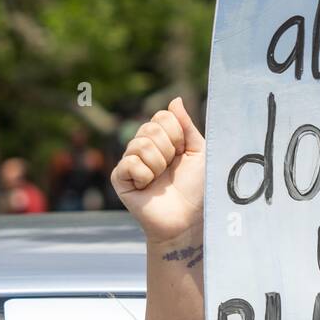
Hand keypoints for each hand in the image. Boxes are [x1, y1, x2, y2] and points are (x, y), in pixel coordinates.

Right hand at [112, 97, 205, 250]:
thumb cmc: (197, 189)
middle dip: (168, 150)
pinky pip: (130, 163)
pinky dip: (144, 176)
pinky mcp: (120, 179)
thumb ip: (187, 126)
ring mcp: (130, 162)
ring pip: (140, 144)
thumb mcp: (199, 153)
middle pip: (150, 128)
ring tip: (161, 180)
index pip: (162, 117)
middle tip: (171, 169)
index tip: (183, 154)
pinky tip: (147, 188)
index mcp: (163, 140)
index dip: (177, 135)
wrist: (187, 220)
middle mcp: (144, 148)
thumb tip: (175, 100)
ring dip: (158, 164)